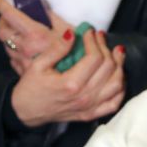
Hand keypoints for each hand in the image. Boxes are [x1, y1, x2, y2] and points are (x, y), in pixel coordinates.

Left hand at [0, 0, 74, 76]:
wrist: (72, 77)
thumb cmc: (73, 54)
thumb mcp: (67, 30)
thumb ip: (53, 18)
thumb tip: (44, 10)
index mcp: (34, 34)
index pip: (10, 16)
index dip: (2, 5)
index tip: (0, 0)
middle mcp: (24, 47)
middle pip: (2, 32)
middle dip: (2, 22)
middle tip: (8, 17)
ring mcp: (22, 60)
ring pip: (6, 45)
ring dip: (9, 37)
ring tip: (17, 33)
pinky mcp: (23, 71)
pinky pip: (13, 58)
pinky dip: (15, 51)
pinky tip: (23, 49)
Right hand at [9, 27, 125, 126]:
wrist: (26, 112)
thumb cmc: (30, 88)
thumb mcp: (38, 65)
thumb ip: (57, 49)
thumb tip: (73, 33)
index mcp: (71, 84)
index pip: (94, 58)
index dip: (95, 41)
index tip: (90, 32)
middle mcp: (84, 96)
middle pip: (108, 68)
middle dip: (107, 48)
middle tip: (100, 37)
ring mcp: (90, 107)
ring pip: (116, 84)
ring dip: (119, 66)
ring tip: (115, 53)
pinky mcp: (91, 114)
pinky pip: (114, 103)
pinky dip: (121, 89)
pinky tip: (118, 77)